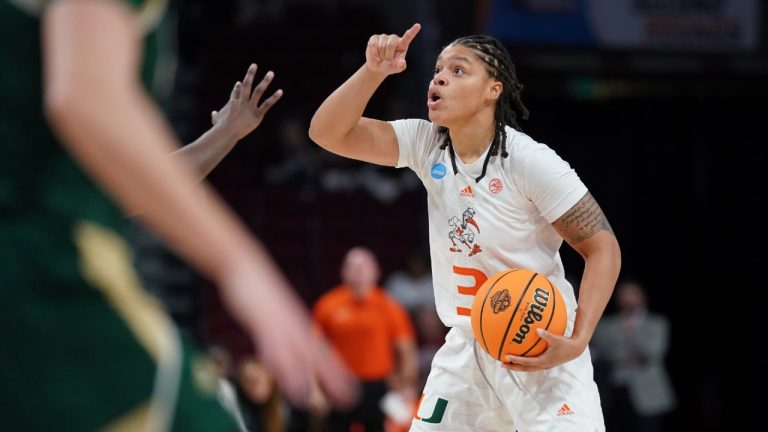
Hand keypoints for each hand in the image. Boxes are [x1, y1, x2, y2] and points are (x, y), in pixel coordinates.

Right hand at [211, 63, 282, 140]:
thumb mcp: (216, 120)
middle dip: (250, 74)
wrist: (226, 131)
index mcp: (233, 103)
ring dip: (265, 81)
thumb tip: (214, 113)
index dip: (237, 88)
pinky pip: (267, 104)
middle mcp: (242, 102)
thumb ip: (215, 116)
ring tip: (271, 73)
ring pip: (258, 91)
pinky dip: (274, 98)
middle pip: (246, 85)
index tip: (239, 83)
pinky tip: (280, 91)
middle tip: (254, 65)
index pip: (236, 92)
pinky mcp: (256, 115)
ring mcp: (249, 107)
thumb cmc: (220, 128)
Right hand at [219, 260, 358, 409]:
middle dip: (332, 379)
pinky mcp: (262, 322)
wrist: (244, 265)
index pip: (322, 351)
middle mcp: (294, 326)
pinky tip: (281, 376)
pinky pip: (271, 346)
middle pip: (316, 356)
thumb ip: (282, 330)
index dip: (336, 371)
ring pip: (296, 355)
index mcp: (298, 324)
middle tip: (348, 399)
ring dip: (304, 379)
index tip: (350, 390)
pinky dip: (278, 364)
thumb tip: (288, 346)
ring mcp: (279, 324)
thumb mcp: (274, 313)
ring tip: (311, 402)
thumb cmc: (259, 291)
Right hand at [365, 23, 420, 75]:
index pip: (408, 38)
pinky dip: (374, 53)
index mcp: (402, 45)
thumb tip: (402, 62)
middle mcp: (394, 39)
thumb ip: (400, 67)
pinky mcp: (375, 38)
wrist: (378, 66)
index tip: (418, 25)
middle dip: (388, 56)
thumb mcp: (396, 69)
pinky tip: (376, 55)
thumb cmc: (390, 66)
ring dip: (381, 55)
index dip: (412, 31)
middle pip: (390, 45)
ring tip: (382, 57)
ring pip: (381, 45)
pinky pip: (374, 44)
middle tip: (388, 61)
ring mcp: (384, 37)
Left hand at [501, 328, 584, 371]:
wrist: (575, 350)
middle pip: (525, 369)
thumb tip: (537, 329)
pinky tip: (519, 356)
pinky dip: (524, 362)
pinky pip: (531, 364)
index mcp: (544, 361)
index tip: (507, 357)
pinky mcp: (545, 363)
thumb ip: (547, 335)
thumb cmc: (566, 344)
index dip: (516, 360)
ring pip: (528, 368)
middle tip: (502, 364)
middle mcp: (542, 365)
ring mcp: (544, 365)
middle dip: (513, 367)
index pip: (527, 362)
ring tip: (507, 363)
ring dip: (517, 366)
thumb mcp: (557, 339)